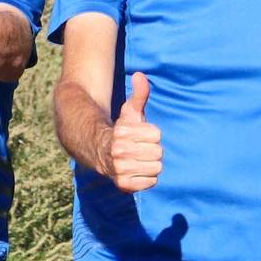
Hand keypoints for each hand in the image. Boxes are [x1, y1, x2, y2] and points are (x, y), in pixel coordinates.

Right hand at [105, 73, 162, 191]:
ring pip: (156, 167)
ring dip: (151, 164)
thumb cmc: (122, 131)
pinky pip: (151, 182)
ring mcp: (120, 169)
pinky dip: (147, 178)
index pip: (157, 135)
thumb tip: (140, 75)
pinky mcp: (123, 185)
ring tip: (140, 160)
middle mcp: (118, 151)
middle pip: (158, 152)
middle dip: (152, 150)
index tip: (141, 136)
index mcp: (122, 132)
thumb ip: (139, 94)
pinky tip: (138, 171)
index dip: (152, 134)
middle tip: (141, 149)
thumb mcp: (130, 112)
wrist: (101, 153)